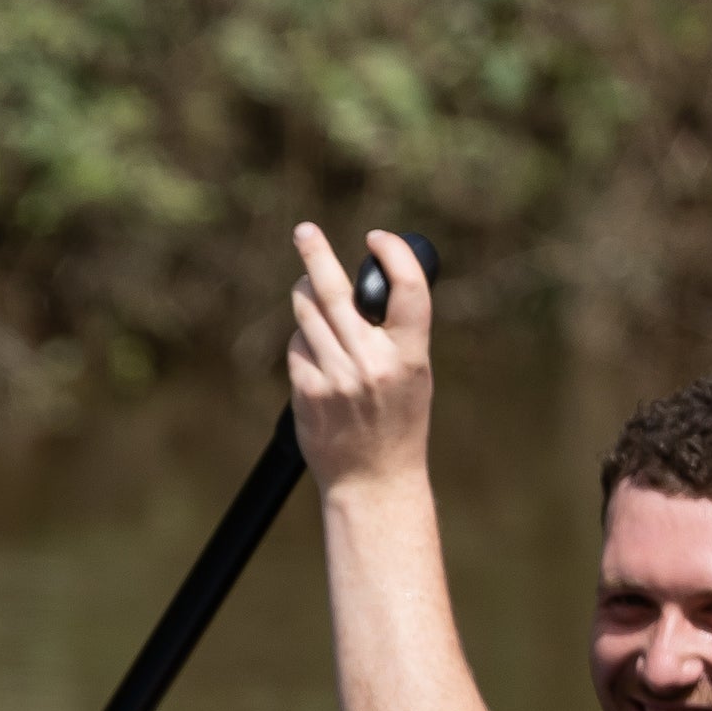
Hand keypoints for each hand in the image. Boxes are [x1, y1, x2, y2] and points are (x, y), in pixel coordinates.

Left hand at [286, 223, 431, 492]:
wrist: (373, 479)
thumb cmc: (398, 422)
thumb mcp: (414, 374)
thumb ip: (395, 333)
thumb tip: (366, 285)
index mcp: (410, 354)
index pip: (407, 288)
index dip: (392, 254)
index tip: (376, 238)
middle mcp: (372, 362)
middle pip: (336, 292)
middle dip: (317, 255)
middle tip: (304, 231)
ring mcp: (336, 377)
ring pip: (308, 315)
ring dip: (305, 294)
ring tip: (307, 287)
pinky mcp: (307, 392)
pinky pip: (297, 348)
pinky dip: (302, 341)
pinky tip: (313, 351)